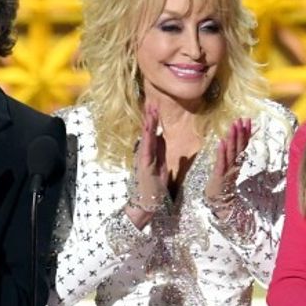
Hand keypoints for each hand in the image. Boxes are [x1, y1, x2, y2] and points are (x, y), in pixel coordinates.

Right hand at [125, 103, 167, 227]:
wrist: (146, 203)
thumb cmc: (154, 186)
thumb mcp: (161, 165)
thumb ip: (160, 152)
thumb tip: (160, 137)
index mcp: (149, 153)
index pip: (151, 133)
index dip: (152, 120)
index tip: (154, 106)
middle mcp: (144, 154)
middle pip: (147, 132)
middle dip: (149, 117)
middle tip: (151, 102)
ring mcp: (143, 159)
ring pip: (146, 137)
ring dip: (148, 124)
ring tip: (150, 110)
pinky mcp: (145, 166)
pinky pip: (147, 149)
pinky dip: (148, 138)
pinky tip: (150, 129)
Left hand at [204, 117, 251, 202]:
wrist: (219, 205)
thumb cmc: (222, 187)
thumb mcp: (229, 172)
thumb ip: (232, 159)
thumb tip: (231, 144)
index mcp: (237, 163)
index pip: (243, 145)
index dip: (245, 133)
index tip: (248, 120)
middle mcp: (234, 165)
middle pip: (239, 147)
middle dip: (241, 132)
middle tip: (242, 119)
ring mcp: (228, 170)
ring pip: (231, 152)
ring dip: (233, 138)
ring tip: (233, 125)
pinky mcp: (219, 175)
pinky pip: (221, 162)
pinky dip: (221, 152)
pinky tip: (221, 141)